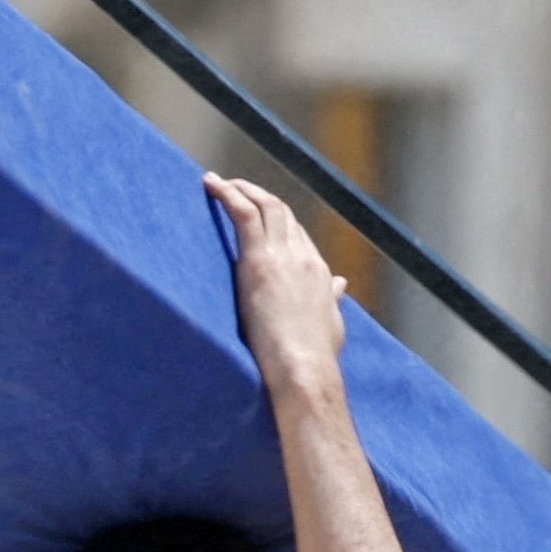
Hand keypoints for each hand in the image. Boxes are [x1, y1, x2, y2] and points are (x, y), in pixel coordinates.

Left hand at [205, 173, 352, 404]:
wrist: (305, 368)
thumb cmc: (314, 358)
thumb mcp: (329, 325)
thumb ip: (331, 301)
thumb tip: (338, 285)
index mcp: (318, 273)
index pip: (298, 234)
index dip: (278, 220)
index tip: (258, 214)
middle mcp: (303, 258)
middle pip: (283, 213)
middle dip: (260, 197)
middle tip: (236, 189)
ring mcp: (283, 257)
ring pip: (266, 206)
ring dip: (242, 190)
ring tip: (219, 183)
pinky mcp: (259, 261)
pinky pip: (244, 214)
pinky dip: (228, 194)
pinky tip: (211, 185)